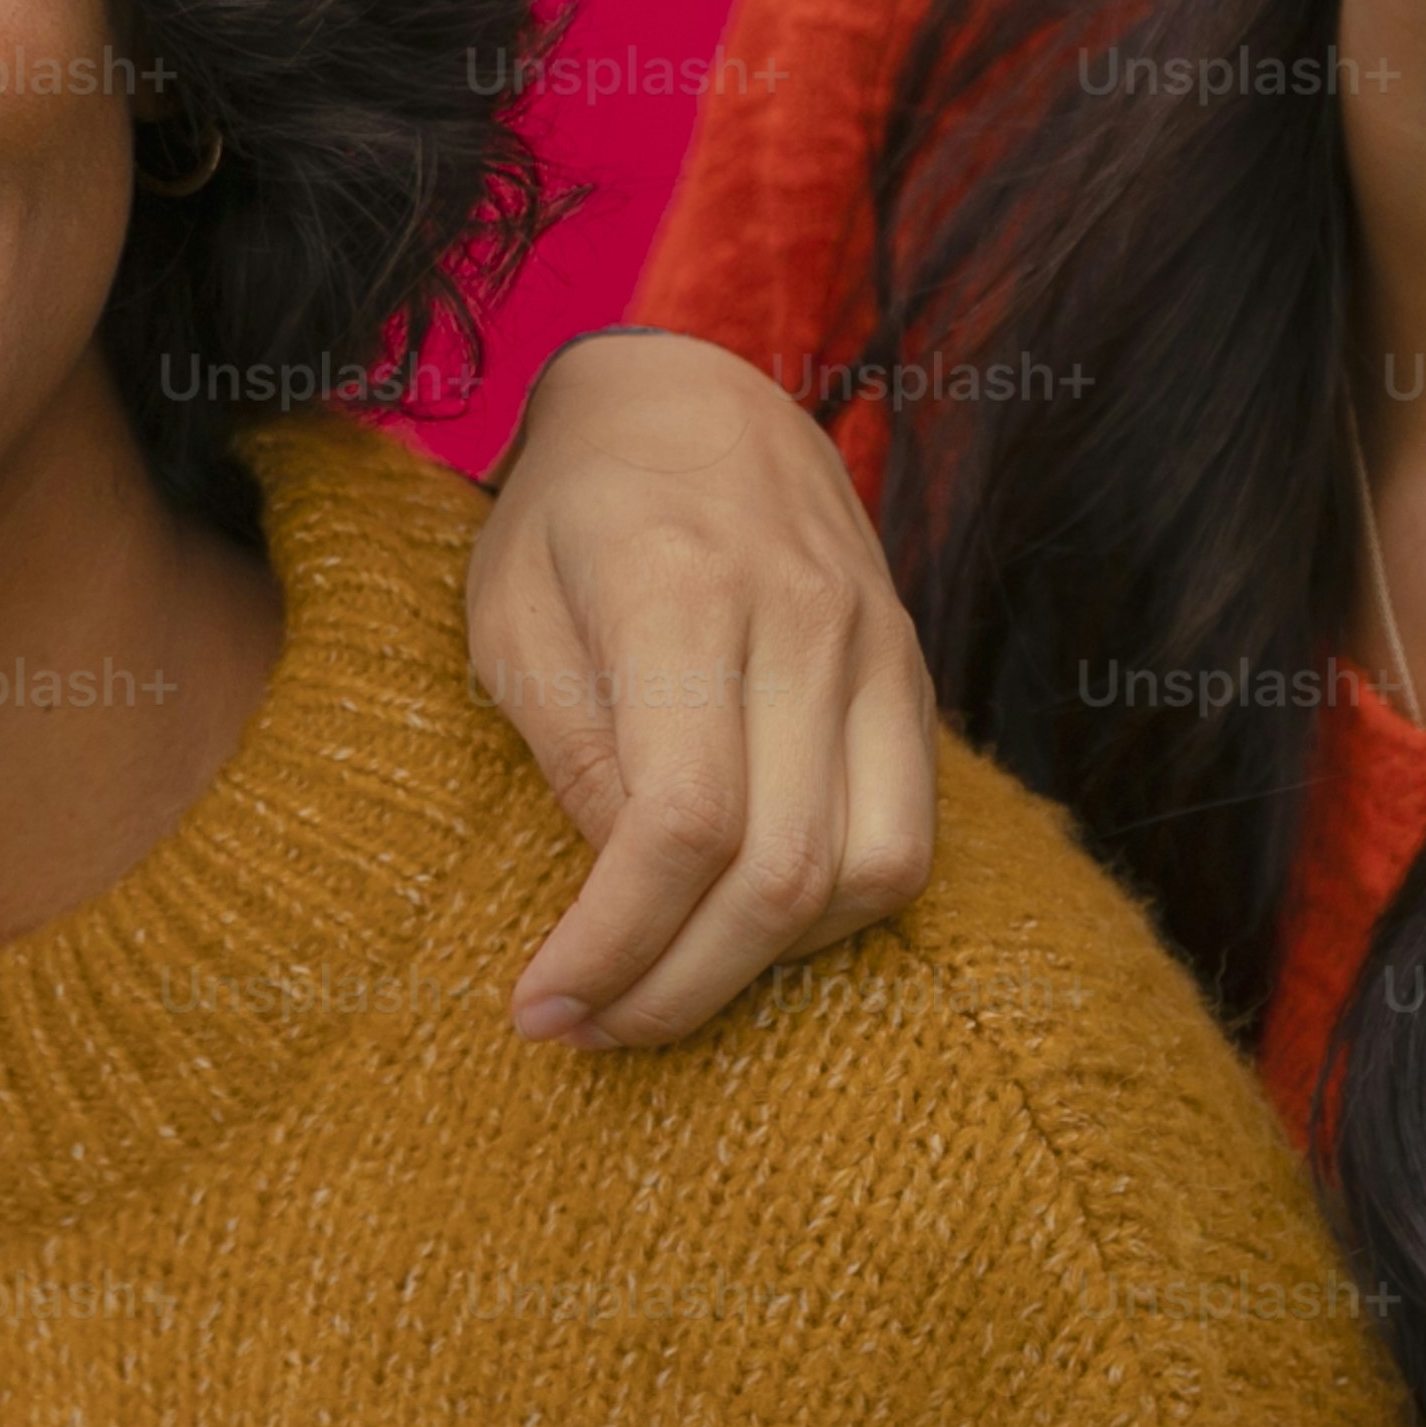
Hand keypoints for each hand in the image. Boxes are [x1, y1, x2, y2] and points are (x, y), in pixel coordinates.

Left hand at [468, 326, 936, 1045]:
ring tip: (660, 983)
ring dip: (764, 966)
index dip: (615, 943)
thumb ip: (568, 750)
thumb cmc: (571, 513)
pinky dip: (831, 914)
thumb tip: (616, 894)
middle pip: (781, 873)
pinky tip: (741, 925)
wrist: (692, 397)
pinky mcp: (913, 681)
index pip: (680, 824)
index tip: (541, 1008)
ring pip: (872, 873)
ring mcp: (879, 650)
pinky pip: (907, 838)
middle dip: (677, 986)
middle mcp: (805, 623)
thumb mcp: (511, 611)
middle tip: (586, 1029)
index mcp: (683, 592)